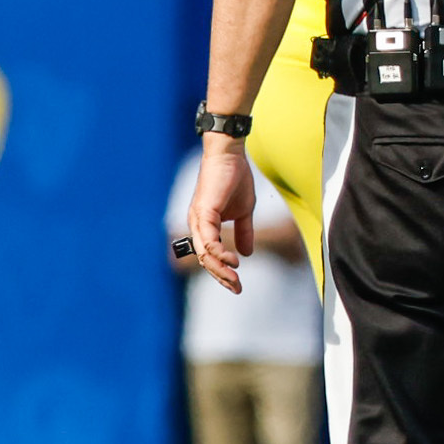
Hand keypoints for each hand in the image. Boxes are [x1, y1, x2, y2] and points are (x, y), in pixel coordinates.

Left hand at [187, 138, 257, 293]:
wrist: (231, 155)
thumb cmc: (235, 178)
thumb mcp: (244, 212)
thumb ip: (243, 232)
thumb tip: (246, 254)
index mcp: (205, 225)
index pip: (210, 256)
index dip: (222, 272)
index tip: (237, 284)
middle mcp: (197, 225)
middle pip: (205, 260)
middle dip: (221, 277)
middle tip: (237, 289)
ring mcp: (198, 219)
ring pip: (205, 254)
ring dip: (220, 270)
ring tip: (235, 280)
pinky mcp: (203, 212)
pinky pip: (208, 240)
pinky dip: (219, 253)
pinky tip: (232, 261)